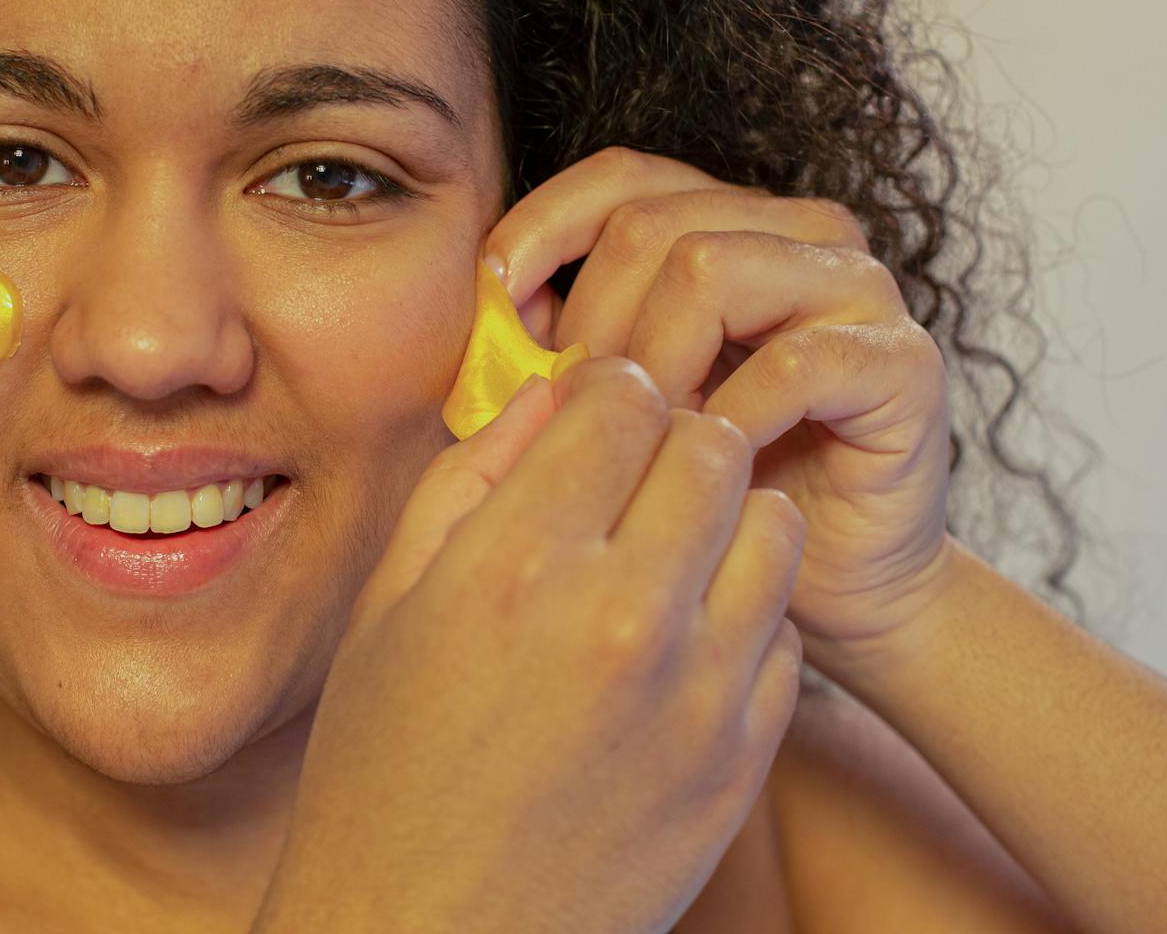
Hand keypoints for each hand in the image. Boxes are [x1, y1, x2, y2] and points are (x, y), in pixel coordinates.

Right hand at [257, 357, 802, 933]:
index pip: (622, 399)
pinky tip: (678, 644)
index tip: (592, 417)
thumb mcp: (386, 608)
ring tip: (666, 554)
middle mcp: (621, 617)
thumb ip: (468, 480)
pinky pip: (784, 633)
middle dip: (672, 439)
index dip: (606, 391)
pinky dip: (743, 616)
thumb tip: (546, 396)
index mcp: (514, 566)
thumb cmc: (382, 775)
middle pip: (710, 444)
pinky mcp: (742, 762)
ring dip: (724, 518)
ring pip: (773, 525)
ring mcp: (697, 695)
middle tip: (633, 476)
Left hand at [479, 145, 956, 664]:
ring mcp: (858, 288)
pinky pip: (791, 359)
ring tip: (640, 438)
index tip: (491, 299)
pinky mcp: (902, 359)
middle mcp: (800, 233)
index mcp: (732, 223)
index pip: (623, 178)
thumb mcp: (623, 404)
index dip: (545, 225)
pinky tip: (709, 463)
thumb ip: (568, 341)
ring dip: (653, 362)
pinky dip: (731, 415)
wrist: (831, 587)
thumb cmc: (716, 494)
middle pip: (651, 223)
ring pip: (710, 268)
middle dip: (591, 321)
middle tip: (576, 410)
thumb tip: (497, 301)